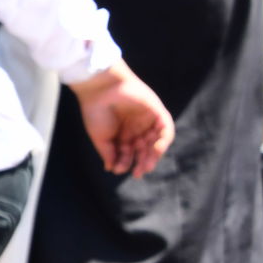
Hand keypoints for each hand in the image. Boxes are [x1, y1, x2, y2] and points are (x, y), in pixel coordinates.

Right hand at [69, 57, 173, 178]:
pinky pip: (165, 130)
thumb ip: (109, 154)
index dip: (125, 163)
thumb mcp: (101, 138)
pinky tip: (155, 151)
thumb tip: (112, 169)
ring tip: (146, 166)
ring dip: (153, 155)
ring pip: (155, 142)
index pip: (128, 153)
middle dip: (141, 162)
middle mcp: (135, 128)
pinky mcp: (156, 112)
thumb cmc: (96, 112)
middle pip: (143, 149)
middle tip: (138, 173)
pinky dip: (163, 142)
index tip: (119, 169)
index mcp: (121, 133)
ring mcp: (147, 120)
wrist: (100, 89)